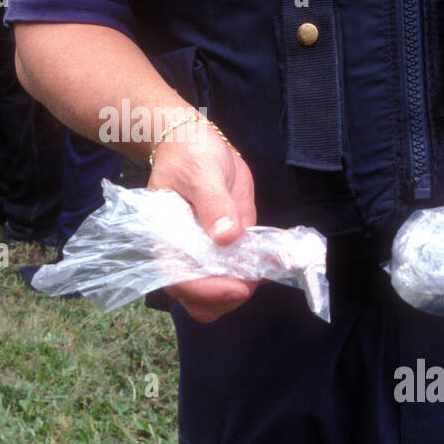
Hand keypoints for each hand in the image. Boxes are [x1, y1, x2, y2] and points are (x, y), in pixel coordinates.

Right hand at [147, 120, 258, 322]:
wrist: (197, 142)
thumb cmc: (189, 154)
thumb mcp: (202, 172)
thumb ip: (213, 203)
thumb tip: (226, 237)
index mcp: (166, 241)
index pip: (179, 282)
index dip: (207, 293)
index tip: (238, 288)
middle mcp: (186, 255)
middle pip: (200, 302)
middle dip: (228, 298)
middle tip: (255, 277)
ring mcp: (210, 254)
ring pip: (223, 294)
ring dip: (247, 286)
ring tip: (269, 261)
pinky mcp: (231, 247)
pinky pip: (244, 271)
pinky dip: (261, 270)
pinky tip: (276, 253)